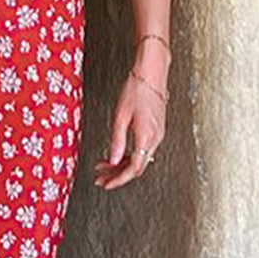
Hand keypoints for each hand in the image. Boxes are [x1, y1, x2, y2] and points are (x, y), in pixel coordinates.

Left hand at [94, 61, 167, 189]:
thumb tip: (112, 160)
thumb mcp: (121, 116)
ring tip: (103, 167)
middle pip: (136, 167)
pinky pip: (142, 149)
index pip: (133, 168)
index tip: (106, 184)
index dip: (118, 179)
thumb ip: (117, 140)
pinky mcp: (155, 129)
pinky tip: (116, 153)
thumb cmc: (136, 89)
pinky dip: (128, 154)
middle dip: (117, 175)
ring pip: (139, 159)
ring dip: (121, 165)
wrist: (151, 73)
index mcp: (146, 137)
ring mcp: (157, 134)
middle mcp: (155, 139)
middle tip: (100, 179)